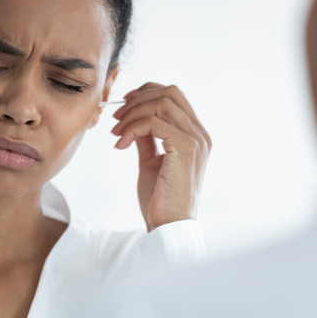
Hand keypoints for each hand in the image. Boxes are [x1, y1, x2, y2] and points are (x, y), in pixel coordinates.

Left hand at [110, 83, 210, 231]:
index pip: (174, 96)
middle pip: (170, 92)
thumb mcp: (151, 161)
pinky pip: (154, 122)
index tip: (124, 105)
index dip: (146, 93)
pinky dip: (133, 128)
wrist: (169, 225)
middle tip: (117, 116)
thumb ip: (148, 139)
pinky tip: (121, 144)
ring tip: (116, 132)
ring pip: (161, 103)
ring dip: (132, 114)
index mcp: (195, 135)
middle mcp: (199, 134)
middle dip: (138, 98)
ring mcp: (195, 140)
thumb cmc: (161, 199)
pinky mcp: (185, 148)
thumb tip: (135, 121)